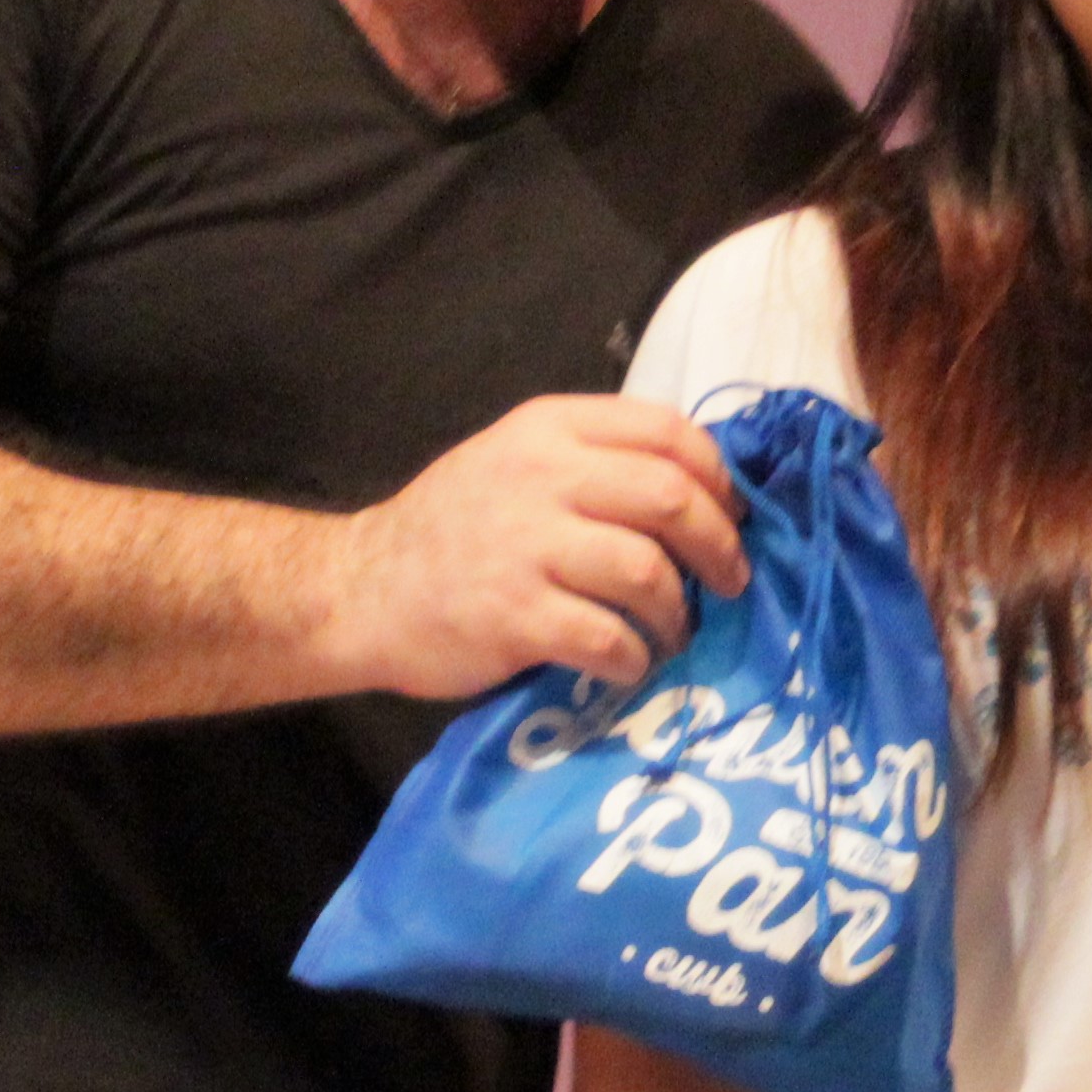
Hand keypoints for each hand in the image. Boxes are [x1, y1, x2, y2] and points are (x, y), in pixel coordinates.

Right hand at [321, 396, 748, 697]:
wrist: (360, 590)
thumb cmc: (452, 528)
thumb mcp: (514, 458)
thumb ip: (592, 460)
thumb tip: (699, 491)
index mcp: (548, 427)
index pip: (665, 430)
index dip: (717, 475)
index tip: (731, 514)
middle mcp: (541, 475)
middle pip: (670, 498)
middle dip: (719, 546)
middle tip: (729, 582)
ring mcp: (526, 546)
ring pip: (647, 571)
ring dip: (677, 612)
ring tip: (673, 633)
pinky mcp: (514, 616)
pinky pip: (607, 638)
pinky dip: (633, 658)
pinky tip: (628, 664)